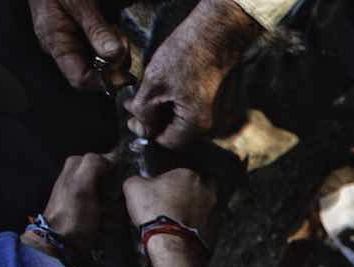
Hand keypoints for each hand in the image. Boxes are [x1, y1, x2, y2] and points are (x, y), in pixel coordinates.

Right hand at [30, 0, 127, 92]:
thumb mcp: (77, 3)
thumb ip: (96, 29)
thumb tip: (114, 55)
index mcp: (57, 45)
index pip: (80, 80)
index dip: (104, 82)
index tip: (124, 73)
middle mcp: (68, 49)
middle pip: (98, 75)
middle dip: (116, 65)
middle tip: (123, 42)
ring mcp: (78, 44)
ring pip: (106, 65)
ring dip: (119, 54)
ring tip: (118, 32)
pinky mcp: (88, 37)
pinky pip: (106, 51)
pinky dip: (117, 45)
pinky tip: (115, 30)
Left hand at [36, 151, 116, 250]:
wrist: (62, 244)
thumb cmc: (73, 214)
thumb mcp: (81, 184)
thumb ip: (94, 164)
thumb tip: (114, 157)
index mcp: (77, 164)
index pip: (110, 160)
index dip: (119, 173)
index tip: (121, 187)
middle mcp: (82, 176)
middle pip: (114, 180)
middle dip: (118, 194)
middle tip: (112, 206)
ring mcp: (88, 195)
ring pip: (115, 197)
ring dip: (117, 210)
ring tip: (109, 219)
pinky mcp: (93, 211)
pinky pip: (112, 211)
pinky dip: (113, 219)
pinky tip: (107, 226)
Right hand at [122, 164, 217, 240]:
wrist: (172, 245)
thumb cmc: (155, 214)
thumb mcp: (133, 187)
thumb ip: (138, 178)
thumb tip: (139, 181)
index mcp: (189, 175)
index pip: (180, 172)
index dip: (169, 181)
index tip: (161, 190)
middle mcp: (207, 191)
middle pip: (197, 188)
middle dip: (186, 194)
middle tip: (171, 203)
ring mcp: (214, 211)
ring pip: (204, 206)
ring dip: (192, 211)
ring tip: (174, 220)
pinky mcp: (216, 230)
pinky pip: (205, 225)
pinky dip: (196, 227)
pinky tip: (181, 231)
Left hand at [129, 0, 261, 148]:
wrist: (216, 36)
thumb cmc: (188, 55)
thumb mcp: (154, 83)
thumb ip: (144, 112)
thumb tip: (139, 128)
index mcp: (197, 125)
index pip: (166, 143)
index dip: (146, 130)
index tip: (134, 115)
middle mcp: (212, 126)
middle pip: (175, 133)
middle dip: (155, 118)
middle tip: (138, 99)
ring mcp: (218, 116)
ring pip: (183, 122)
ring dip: (165, 109)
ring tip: (155, 88)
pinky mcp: (220, 105)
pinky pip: (194, 112)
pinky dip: (179, 103)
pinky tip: (172, 85)